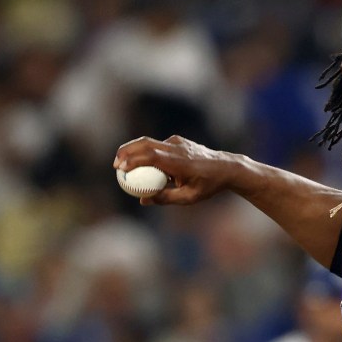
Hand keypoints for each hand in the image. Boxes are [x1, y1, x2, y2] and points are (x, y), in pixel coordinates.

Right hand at [113, 135, 238, 205]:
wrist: (226, 167)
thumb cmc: (209, 185)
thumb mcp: (189, 197)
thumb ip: (166, 198)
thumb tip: (143, 200)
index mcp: (181, 162)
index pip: (152, 156)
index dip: (133, 160)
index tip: (120, 169)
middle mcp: (177, 148)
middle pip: (145, 144)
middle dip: (126, 152)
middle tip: (115, 165)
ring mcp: (177, 142)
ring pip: (149, 141)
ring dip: (133, 150)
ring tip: (122, 163)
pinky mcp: (177, 141)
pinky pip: (156, 145)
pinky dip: (145, 152)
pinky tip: (142, 164)